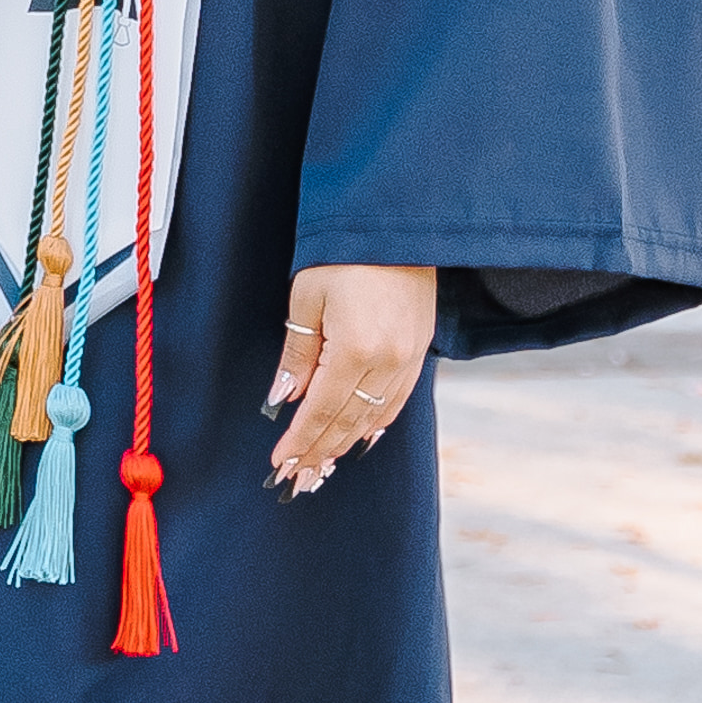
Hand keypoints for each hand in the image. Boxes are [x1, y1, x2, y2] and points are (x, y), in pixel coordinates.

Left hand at [267, 264, 434, 495]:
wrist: (397, 223)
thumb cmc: (343, 254)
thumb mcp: (307, 298)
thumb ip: (297, 355)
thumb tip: (282, 399)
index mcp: (355, 349)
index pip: (320, 411)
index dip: (299, 440)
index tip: (281, 464)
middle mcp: (388, 361)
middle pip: (348, 422)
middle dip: (320, 452)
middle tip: (298, 479)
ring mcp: (409, 358)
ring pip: (374, 416)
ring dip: (346, 443)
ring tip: (323, 465)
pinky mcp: (420, 349)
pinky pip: (397, 399)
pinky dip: (376, 422)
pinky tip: (362, 435)